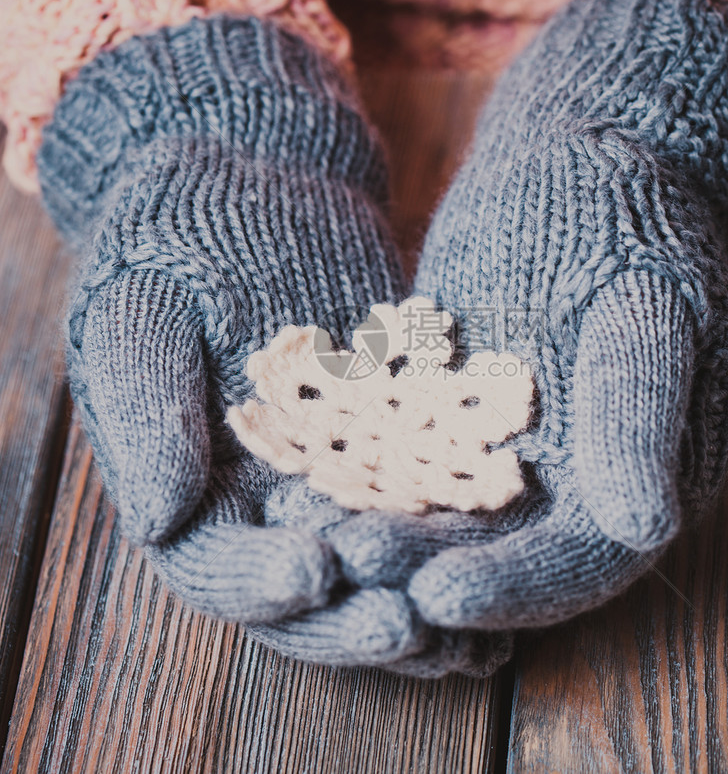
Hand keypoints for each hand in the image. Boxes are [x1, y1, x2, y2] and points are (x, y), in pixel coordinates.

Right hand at [39, 13, 511, 671]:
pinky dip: (457, 533)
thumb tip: (160, 522)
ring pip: (373, 561)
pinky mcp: (395, 438)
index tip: (313, 573)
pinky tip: (499, 557)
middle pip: (305, 590)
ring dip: (416, 597)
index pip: (215, 565)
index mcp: (188, 487)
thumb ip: (147, 416)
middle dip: (352, 615)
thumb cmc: (178, 240)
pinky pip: (427, 496)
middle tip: (407, 624)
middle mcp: (263, 498)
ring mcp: (335, 473)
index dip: (258, 583)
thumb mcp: (142, 316)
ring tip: (468, 631)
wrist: (260, 183)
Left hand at [319, 0, 727, 629]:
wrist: (572, 159)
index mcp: (647, 468)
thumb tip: (647, 527)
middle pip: (503, 552)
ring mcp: (509, 442)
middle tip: (355, 573)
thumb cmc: (625, 218)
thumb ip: (640, 410)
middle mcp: (576, 474)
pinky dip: (363, 474)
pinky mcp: (452, 408)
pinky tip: (304, 483)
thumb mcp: (645, 304)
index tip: (441, 597)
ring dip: (386, 533)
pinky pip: (406, 455)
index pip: (583, 559)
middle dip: (430, 569)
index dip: (516, 588)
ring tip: (318, 541)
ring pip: (445, 513)